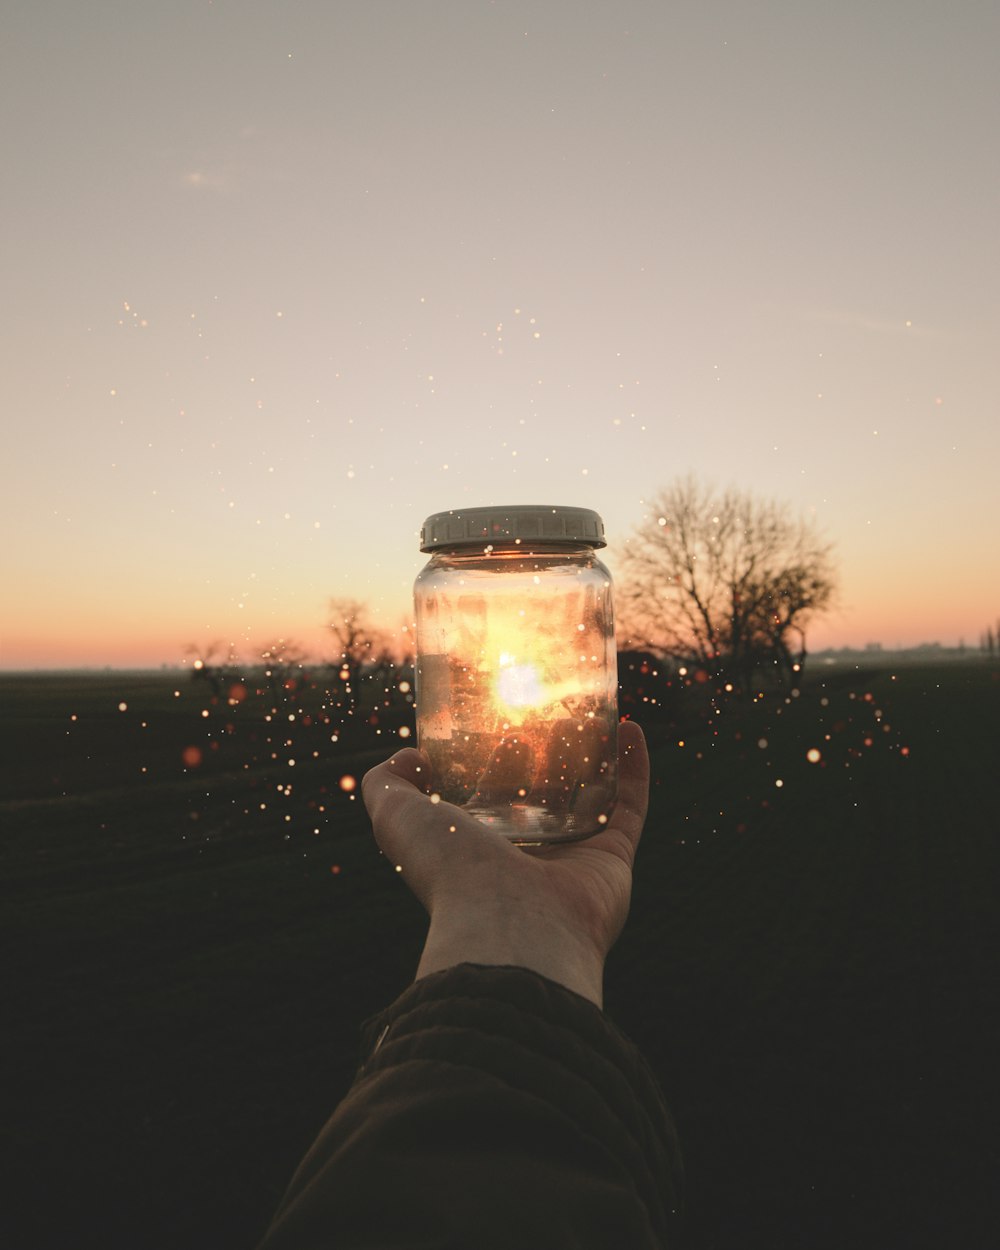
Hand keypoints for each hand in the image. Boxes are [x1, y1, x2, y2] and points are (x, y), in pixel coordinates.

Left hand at [361, 721, 649, 1007]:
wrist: (510, 923)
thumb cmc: (450, 872)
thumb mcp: (395, 818)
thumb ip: (387, 784)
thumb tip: (411, 756)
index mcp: (476, 851)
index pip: (485, 801)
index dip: (488, 763)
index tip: (492, 724)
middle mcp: (525, 857)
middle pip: (539, 797)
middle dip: (542, 756)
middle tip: (540, 714)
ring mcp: (573, 858)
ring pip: (588, 798)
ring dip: (592, 755)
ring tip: (587, 713)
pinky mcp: (613, 857)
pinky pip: (630, 805)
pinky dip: (634, 766)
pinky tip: (630, 726)